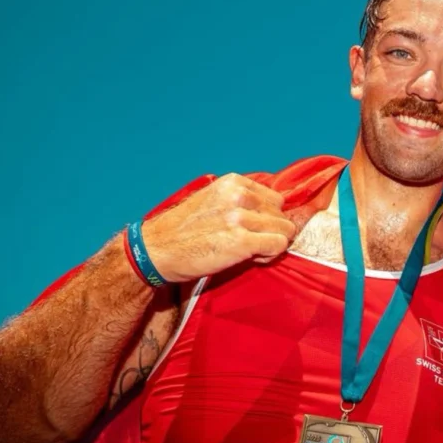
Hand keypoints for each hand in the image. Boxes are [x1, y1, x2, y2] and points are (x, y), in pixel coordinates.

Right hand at [141, 174, 295, 282]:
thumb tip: (268, 213)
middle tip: (251, 244)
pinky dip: (270, 255)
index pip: (274, 198)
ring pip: (285, 230)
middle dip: (271, 231)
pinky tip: (252, 258)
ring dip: (272, 244)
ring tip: (250, 251)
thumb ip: (239, 202)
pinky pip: (278, 245)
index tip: (252, 230)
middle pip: (282, 214)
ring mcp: (241, 217)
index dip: (267, 217)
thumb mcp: (211, 202)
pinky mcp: (242, 241)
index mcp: (233, 183)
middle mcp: (239, 196)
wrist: (157, 251)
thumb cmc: (182, 231)